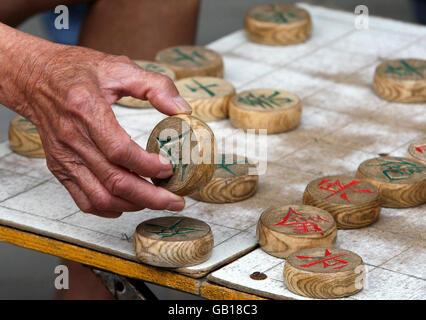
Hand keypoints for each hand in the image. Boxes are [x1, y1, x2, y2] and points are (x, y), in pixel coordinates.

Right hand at [16, 43, 191, 217]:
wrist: (35, 78)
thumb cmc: (76, 71)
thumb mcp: (119, 67)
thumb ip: (155, 86)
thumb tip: (182, 109)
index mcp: (86, 109)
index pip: (119, 150)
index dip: (147, 165)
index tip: (169, 168)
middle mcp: (72, 139)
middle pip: (114, 181)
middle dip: (150, 197)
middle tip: (175, 200)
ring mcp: (64, 158)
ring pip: (101, 197)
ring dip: (133, 204)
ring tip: (157, 201)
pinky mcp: (60, 168)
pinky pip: (83, 200)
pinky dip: (109, 208)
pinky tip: (128, 202)